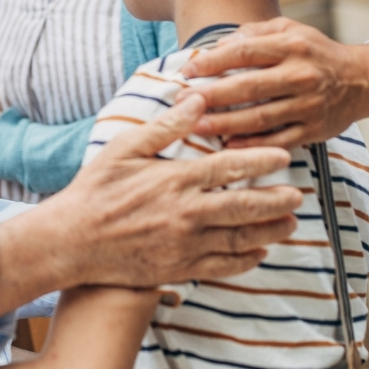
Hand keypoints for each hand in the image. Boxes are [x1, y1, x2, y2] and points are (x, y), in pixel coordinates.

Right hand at [0, 93, 301, 319]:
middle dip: (276, 202)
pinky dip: (243, 261)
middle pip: (244, 207)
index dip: (261, 161)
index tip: (284, 156)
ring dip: (268, 232)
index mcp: (174, 180)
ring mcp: (183, 245)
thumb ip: (164, 126)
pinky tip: (258, 254)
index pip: (229, 169)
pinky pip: (220, 266)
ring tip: (289, 224)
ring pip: (238, 239)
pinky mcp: (177, 269)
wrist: (70, 243)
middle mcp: (185, 214)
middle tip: (298, 196)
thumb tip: (196, 99)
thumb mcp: (124, 149)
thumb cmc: (94, 191)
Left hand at [179, 18, 368, 147]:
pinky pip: (277, 140)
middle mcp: (301, 75)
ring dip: (224, 124)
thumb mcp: (291, 30)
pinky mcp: (313, 129)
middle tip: (181, 102)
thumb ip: (254, 34)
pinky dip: (252, 145)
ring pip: (259, 118)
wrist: (362, 80)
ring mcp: (308, 105)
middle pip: (247, 87)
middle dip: (210, 96)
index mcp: (292, 45)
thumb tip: (218, 46)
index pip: (244, 52)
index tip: (187, 71)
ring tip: (195, 126)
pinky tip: (228, 147)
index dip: (212, 62)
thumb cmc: (317, 53)